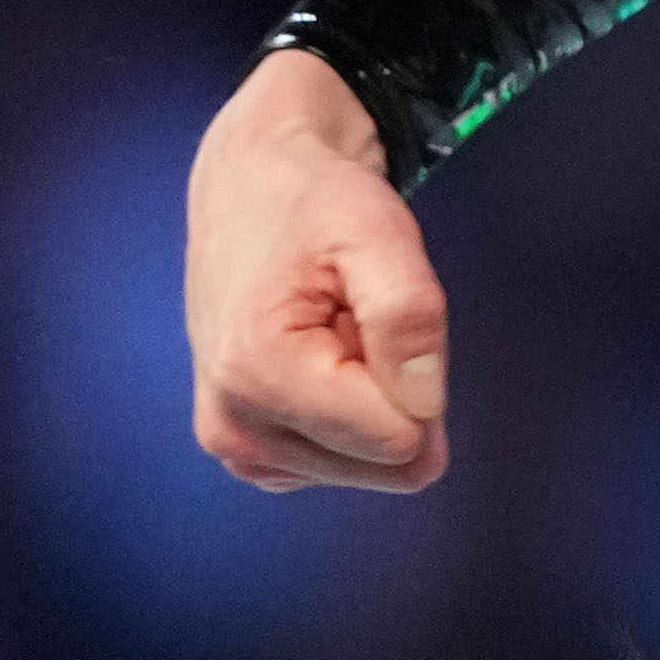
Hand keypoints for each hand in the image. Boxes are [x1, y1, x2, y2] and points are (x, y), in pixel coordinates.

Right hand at [188, 52, 450, 492]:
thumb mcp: (379, 233)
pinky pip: (343, 463)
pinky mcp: (249, 455)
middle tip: (353, 321)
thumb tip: (424, 404)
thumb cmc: (312, 205)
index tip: (368, 313)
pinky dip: (347, 411)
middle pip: (387, 463)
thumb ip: (408, 315)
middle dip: (392, 391)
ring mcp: (237, 449)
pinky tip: (317, 356)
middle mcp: (235, 429)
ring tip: (331, 331)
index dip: (413, 374)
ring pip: (369, 467)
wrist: (246, 192)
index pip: (399, 440)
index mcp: (258, 374)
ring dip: (370, 398)